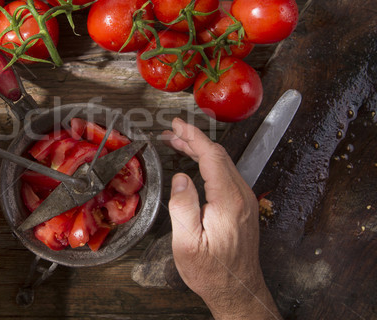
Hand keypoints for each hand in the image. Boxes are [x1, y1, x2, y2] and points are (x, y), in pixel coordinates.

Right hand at [163, 118, 280, 319]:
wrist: (237, 290)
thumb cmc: (211, 271)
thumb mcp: (187, 243)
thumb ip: (183, 207)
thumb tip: (180, 178)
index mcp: (227, 201)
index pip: (212, 157)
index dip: (193, 137)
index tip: (178, 125)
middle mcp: (240, 196)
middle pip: (218, 156)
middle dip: (194, 139)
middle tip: (172, 132)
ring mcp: (244, 200)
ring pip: (223, 164)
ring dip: (200, 150)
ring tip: (178, 144)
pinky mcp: (242, 206)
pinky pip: (226, 174)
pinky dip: (208, 163)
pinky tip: (195, 164)